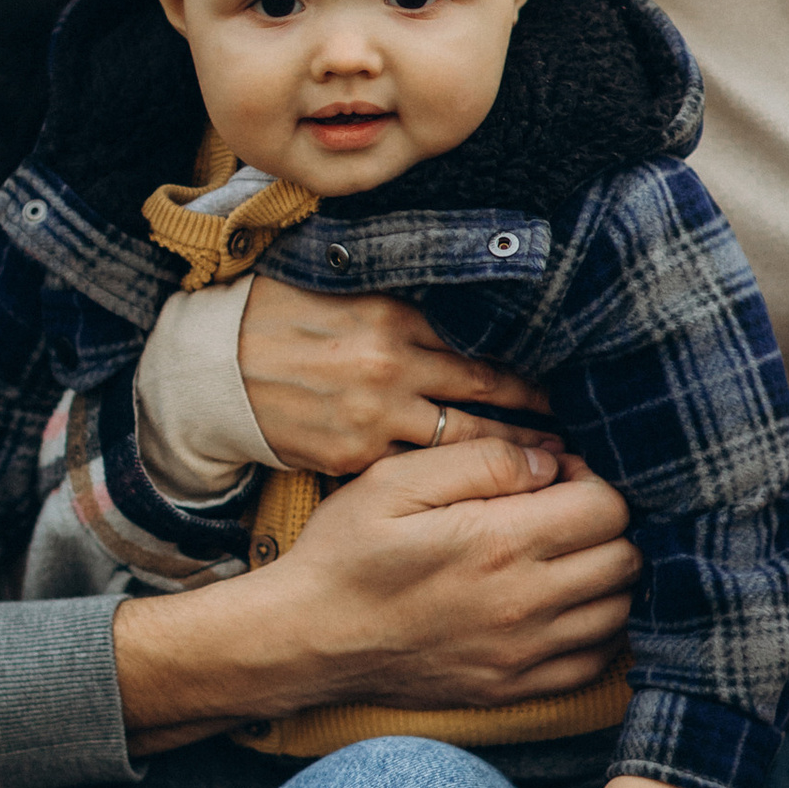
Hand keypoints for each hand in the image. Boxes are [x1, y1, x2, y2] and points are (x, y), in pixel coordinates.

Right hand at [111, 436, 634, 746]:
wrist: (306, 639)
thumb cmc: (345, 553)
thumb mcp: (396, 480)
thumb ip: (481, 460)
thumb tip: (549, 461)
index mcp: (501, 543)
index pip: (608, 508)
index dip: (593, 480)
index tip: (558, 476)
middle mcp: (526, 604)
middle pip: (626, 558)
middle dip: (607, 525)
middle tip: (564, 512)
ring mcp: (524, 654)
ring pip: (621, 612)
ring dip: (607, 577)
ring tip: (565, 556)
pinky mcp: (514, 688)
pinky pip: (594, 662)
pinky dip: (595, 630)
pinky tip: (561, 605)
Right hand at [236, 283, 550, 475]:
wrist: (211, 370)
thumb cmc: (280, 319)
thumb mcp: (347, 290)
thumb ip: (408, 302)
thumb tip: (480, 304)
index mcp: (393, 318)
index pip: (483, 347)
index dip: (529, 372)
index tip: (565, 384)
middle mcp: (390, 368)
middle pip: (486, 395)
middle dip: (537, 417)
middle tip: (577, 437)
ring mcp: (371, 418)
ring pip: (462, 443)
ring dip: (509, 458)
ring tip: (550, 473)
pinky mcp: (351, 459)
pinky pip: (415, 473)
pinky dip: (453, 486)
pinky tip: (486, 498)